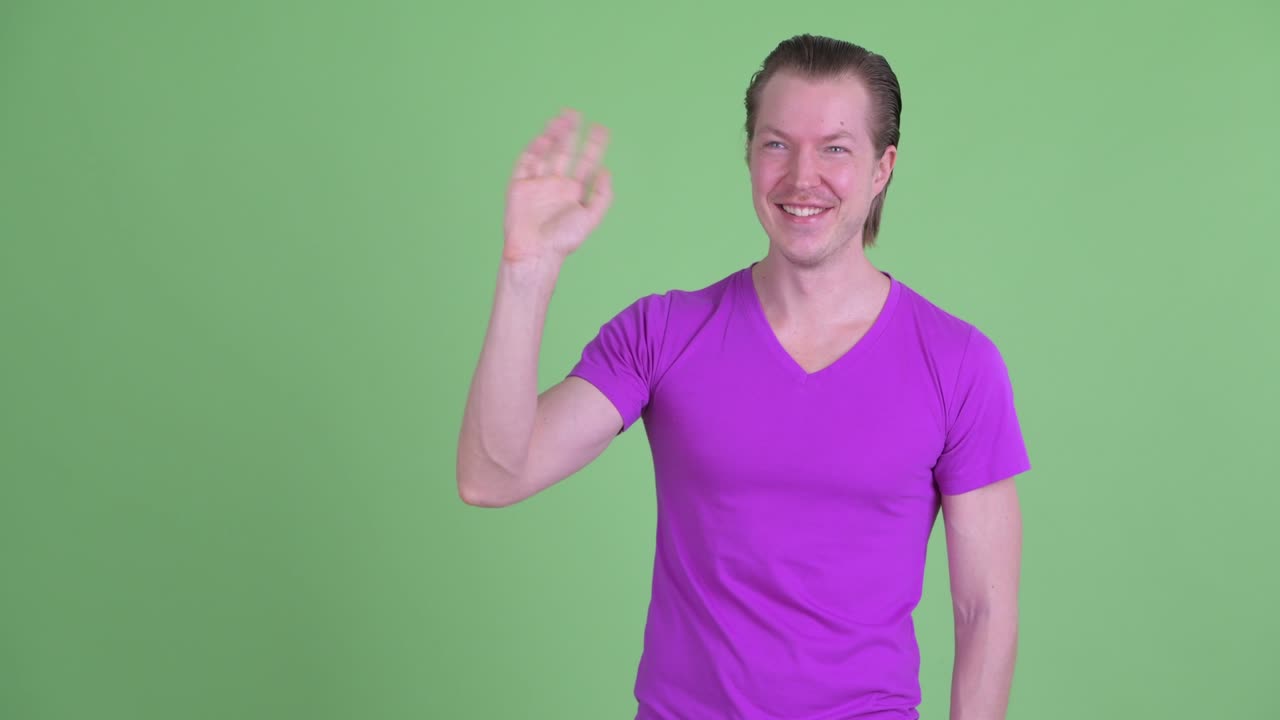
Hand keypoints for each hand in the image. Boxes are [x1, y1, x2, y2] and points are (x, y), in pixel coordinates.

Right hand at [502, 109, 612, 263]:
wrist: (535, 251)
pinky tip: (545, 137)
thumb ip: (602, 196)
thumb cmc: (562, 241)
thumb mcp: (590, 218)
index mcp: (573, 192)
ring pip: (545, 152)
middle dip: (570, 134)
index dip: (593, 145)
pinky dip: (534, 149)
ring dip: (553, 135)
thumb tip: (607, 172)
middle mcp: (555, 185)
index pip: (585, 162)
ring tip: (562, 118)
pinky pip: (526, 162)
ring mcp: (537, 184)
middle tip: (576, 114)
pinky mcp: (519, 186)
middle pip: (564, 152)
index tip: (600, 128)